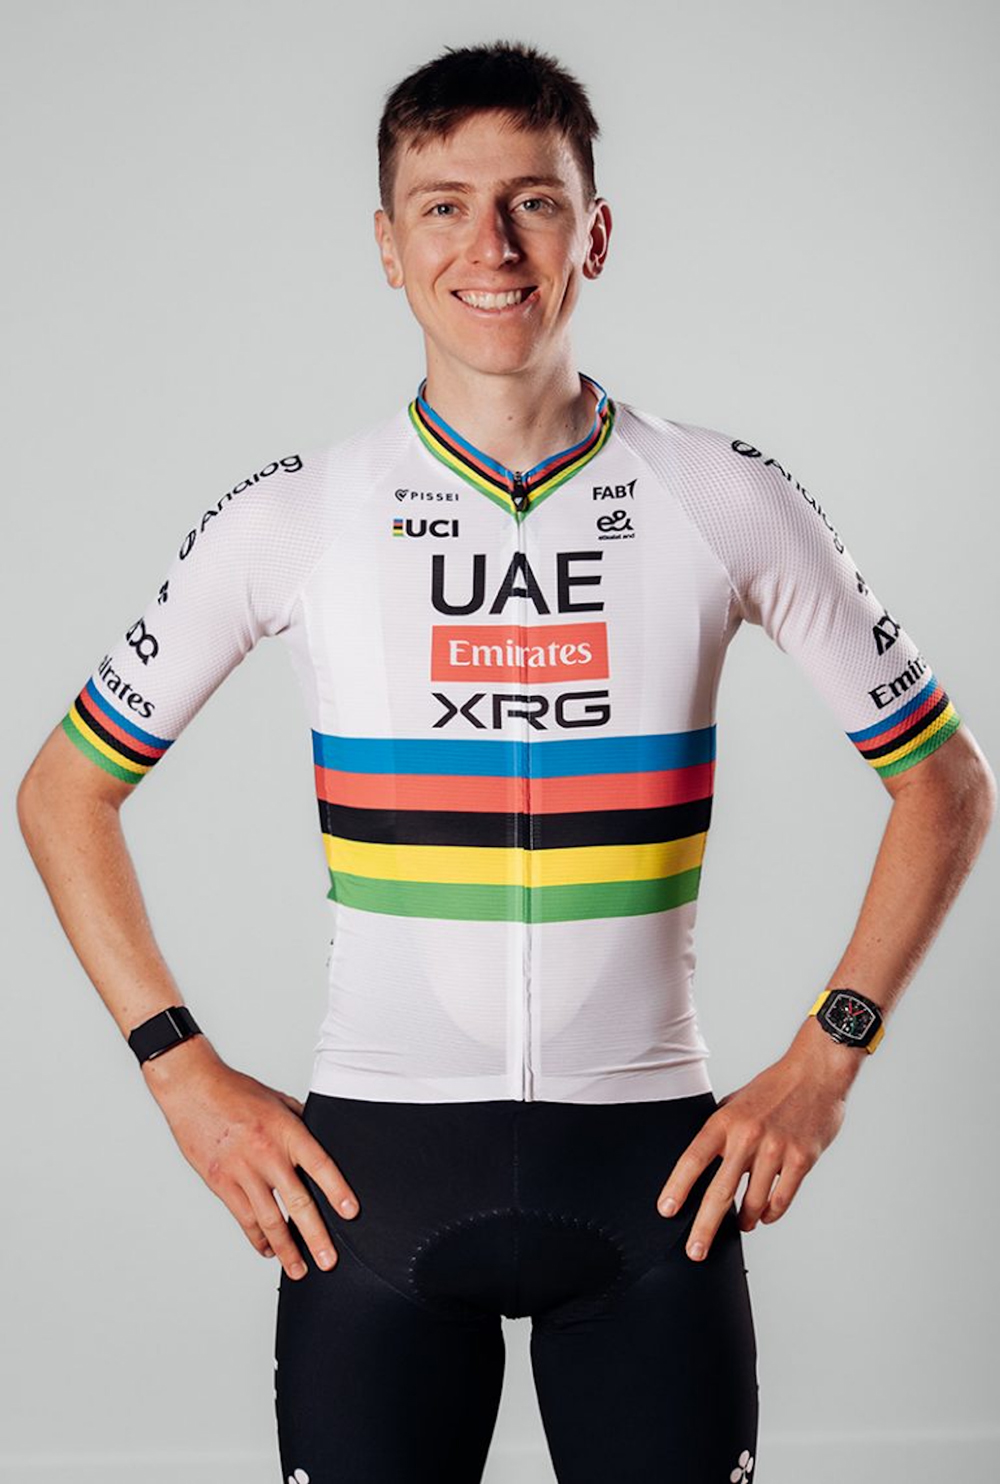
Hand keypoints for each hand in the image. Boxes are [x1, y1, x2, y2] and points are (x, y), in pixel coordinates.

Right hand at [143, 1038, 359, 1278]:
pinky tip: (268, 1250)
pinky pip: (244, 1217)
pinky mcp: (220, 1182)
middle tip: (328, 1261)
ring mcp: (241, 1171)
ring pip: (268, 1219)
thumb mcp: (278, 1101)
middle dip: (315, 1235)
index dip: (337, 1190)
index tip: (350, 1213)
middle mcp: (266, 1153)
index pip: (319, 1164)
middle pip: (296, 1201)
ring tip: (299, 1268)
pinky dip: (257, 1237)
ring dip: (286, 1248)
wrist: (192, 1089)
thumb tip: (320, 1141)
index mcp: (285, 1130)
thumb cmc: (236, 1092)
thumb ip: (300, 1124)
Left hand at [655, 1030, 858, 1260]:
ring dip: (744, 1220)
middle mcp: (747, 1137)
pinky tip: (764, 1215)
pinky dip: (770, 1213)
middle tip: (695, 1252)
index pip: (693, 1159)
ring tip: (741, 1225)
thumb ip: (720, 1132)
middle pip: (719, 1192)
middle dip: (704, 1228)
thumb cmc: (773, 1089)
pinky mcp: (801, 1160)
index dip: (677, 1187)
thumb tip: (701, 1163)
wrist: (815, 1074)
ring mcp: (775, 1150)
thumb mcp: (736, 1103)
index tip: (666, 1210)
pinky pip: (781, 1199)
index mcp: (725, 1121)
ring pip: (753, 1202)